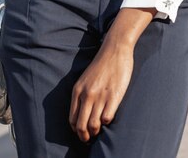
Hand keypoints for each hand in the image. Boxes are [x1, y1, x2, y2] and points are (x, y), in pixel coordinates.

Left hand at [69, 7, 155, 142]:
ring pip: (94, 125)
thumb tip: (81, 114)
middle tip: (90, 138)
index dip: (76, 129)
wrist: (114, 49)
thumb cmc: (101, 65)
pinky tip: (109, 117)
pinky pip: (107, 118)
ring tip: (100, 130)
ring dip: (96, 132)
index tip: (82, 132)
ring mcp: (100, 95)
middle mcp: (87, 94)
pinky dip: (107, 122)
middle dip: (84, 136)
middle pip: (81, 125)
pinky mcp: (114, 96)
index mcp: (78, 90)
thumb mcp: (85, 79)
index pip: (72, 119)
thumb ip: (82, 94)